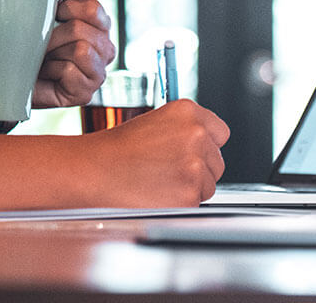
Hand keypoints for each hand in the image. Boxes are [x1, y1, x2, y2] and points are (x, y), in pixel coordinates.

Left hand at [31, 0, 115, 108]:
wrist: (5, 70)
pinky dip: (52, 71)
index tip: (52, 14)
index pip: (93, 8)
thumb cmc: (26, 33)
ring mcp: (98, 72)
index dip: (66, 8)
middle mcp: (105, 47)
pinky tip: (47, 75)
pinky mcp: (86, 93)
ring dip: (53, 51)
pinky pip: (71, 71)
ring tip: (45, 58)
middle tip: (43, 41)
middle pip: (83, 29)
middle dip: (54, 33)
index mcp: (99, 23)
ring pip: (81, 49)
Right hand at [85, 99, 230, 204]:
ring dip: (189, 188)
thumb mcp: (154, 123)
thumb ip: (185, 130)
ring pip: (208, 185)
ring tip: (158, 182)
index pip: (220, 132)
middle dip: (199, 169)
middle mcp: (196, 135)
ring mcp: (195, 166)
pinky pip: (196, 203)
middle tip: (167, 171)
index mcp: (187, 112)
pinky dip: (179, 203)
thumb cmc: (116, 150)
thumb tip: (206, 145)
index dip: (206, 145)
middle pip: (217, 162)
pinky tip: (157, 194)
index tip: (192, 152)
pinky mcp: (190, 195)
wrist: (94, 172)